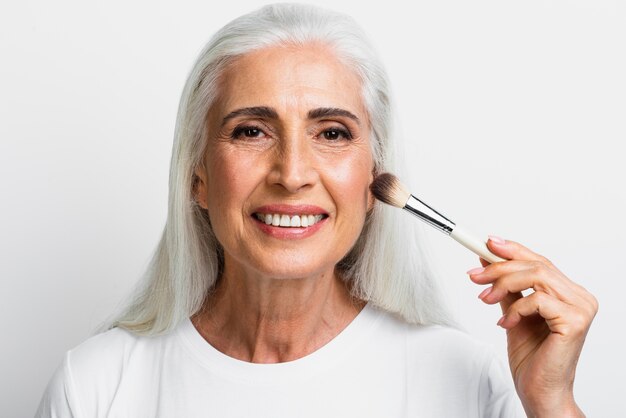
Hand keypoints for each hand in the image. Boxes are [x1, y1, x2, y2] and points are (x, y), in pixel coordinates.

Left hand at [467, 236, 597, 417]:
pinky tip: (506, 324)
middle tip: (474, 276)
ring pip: (537, 277)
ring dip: (503, 284)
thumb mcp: (513, 313)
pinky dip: (515, 309)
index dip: (512, 249)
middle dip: (499, 267)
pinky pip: (538, 300)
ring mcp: (581, 308)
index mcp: (568, 293)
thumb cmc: (532, 358)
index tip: (486, 243)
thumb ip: (505, 288)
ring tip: (485, 299)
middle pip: (536, 266)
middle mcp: (579, 297)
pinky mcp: (575, 321)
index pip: (540, 261)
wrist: (540, 392)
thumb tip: (487, 259)